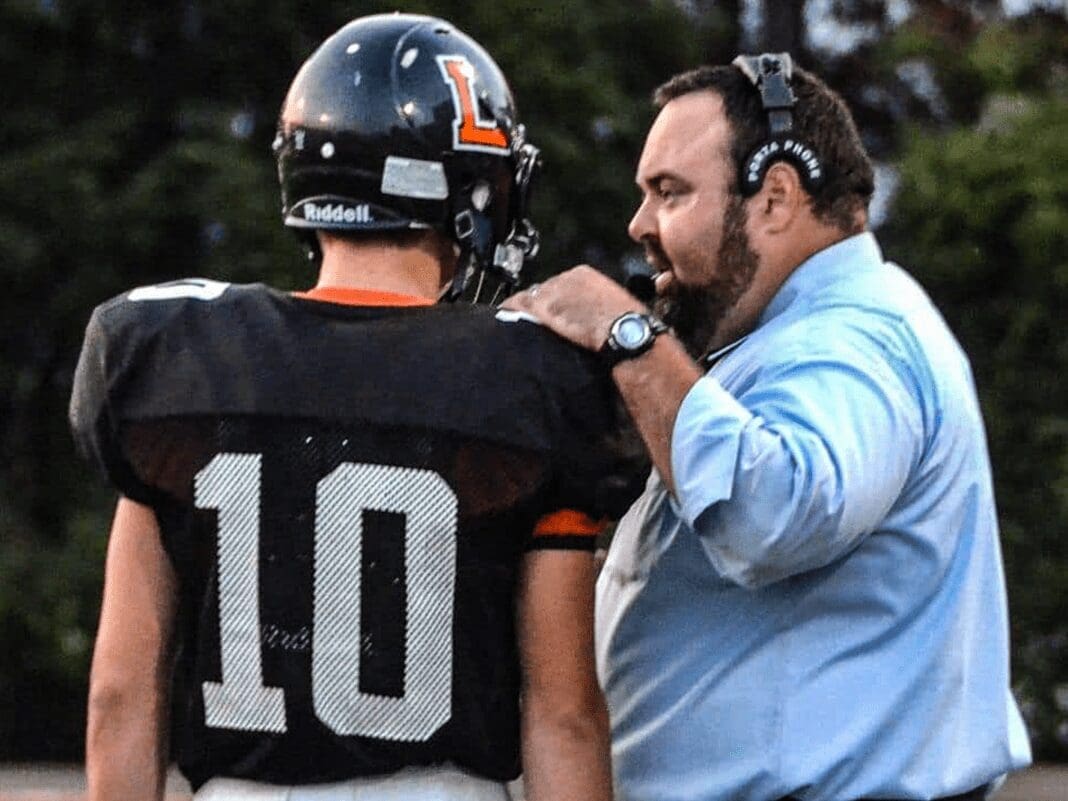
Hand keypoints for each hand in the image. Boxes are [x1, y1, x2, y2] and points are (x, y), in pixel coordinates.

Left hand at [501, 265, 646, 351]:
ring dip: (524, 309)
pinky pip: (519, 305)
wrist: (625, 332)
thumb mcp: (614, 308)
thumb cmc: (627, 326)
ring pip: (530, 297)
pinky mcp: (544, 307)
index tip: (553, 311)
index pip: (561, 284)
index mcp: (585, 275)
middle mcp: (566, 278)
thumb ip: (597, 307)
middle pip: (544, 289)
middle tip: (538, 321)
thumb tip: (594, 319)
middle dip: (541, 304)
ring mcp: (553, 291)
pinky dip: (511, 310)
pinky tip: (504, 316)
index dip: (554, 300)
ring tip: (517, 320)